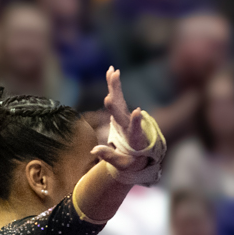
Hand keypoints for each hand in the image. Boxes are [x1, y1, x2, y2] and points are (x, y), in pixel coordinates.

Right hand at [90, 68, 160, 182]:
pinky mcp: (121, 111)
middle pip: (122, 112)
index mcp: (134, 138)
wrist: (140, 153)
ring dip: (115, 87)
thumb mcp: (122, 163)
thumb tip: (93, 150)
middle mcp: (130, 124)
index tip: (138, 112)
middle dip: (116, 105)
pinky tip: (111, 71)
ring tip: (113, 72)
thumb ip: (109, 156)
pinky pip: (116, 96)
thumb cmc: (131, 161)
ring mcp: (126, 116)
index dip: (136, 122)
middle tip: (109, 97)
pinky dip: (113, 85)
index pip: (135, 130)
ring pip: (120, 100)